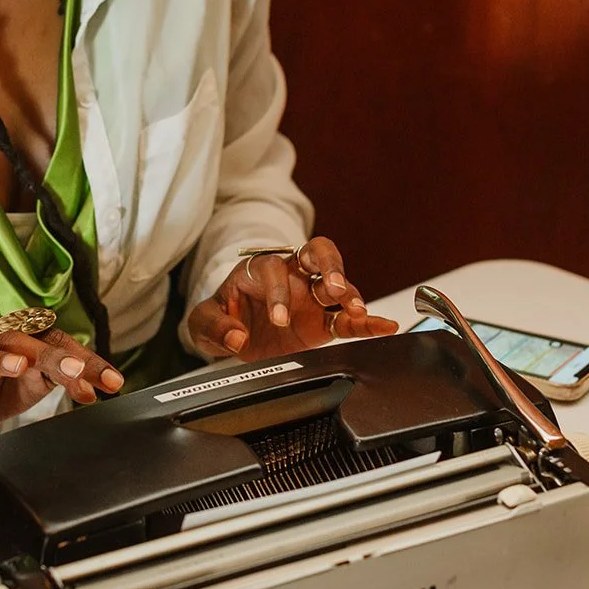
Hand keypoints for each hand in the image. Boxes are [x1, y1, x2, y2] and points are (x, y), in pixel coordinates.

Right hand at [0, 320, 123, 450]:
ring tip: (18, 366)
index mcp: (21, 341)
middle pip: (20, 342)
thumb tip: (103, 385)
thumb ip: (67, 379)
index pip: (57, 341)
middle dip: (49, 355)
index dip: (85, 360)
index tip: (111, 382)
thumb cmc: (4, 388)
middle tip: (74, 369)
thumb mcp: (39, 382)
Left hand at [186, 237, 399, 361]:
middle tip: (333, 287)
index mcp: (259, 270)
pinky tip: (384, 326)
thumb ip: (214, 326)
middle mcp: (290, 276)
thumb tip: (236, 336)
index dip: (278, 290)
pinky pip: (349, 318)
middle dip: (329, 265)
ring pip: (338, 282)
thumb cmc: (222, 316)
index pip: (273, 268)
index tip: (279, 319)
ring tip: (355, 310)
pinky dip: (368, 322)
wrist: (235, 334)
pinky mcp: (324, 321)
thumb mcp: (203, 322)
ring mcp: (311, 296)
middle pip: (316, 252)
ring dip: (349, 293)